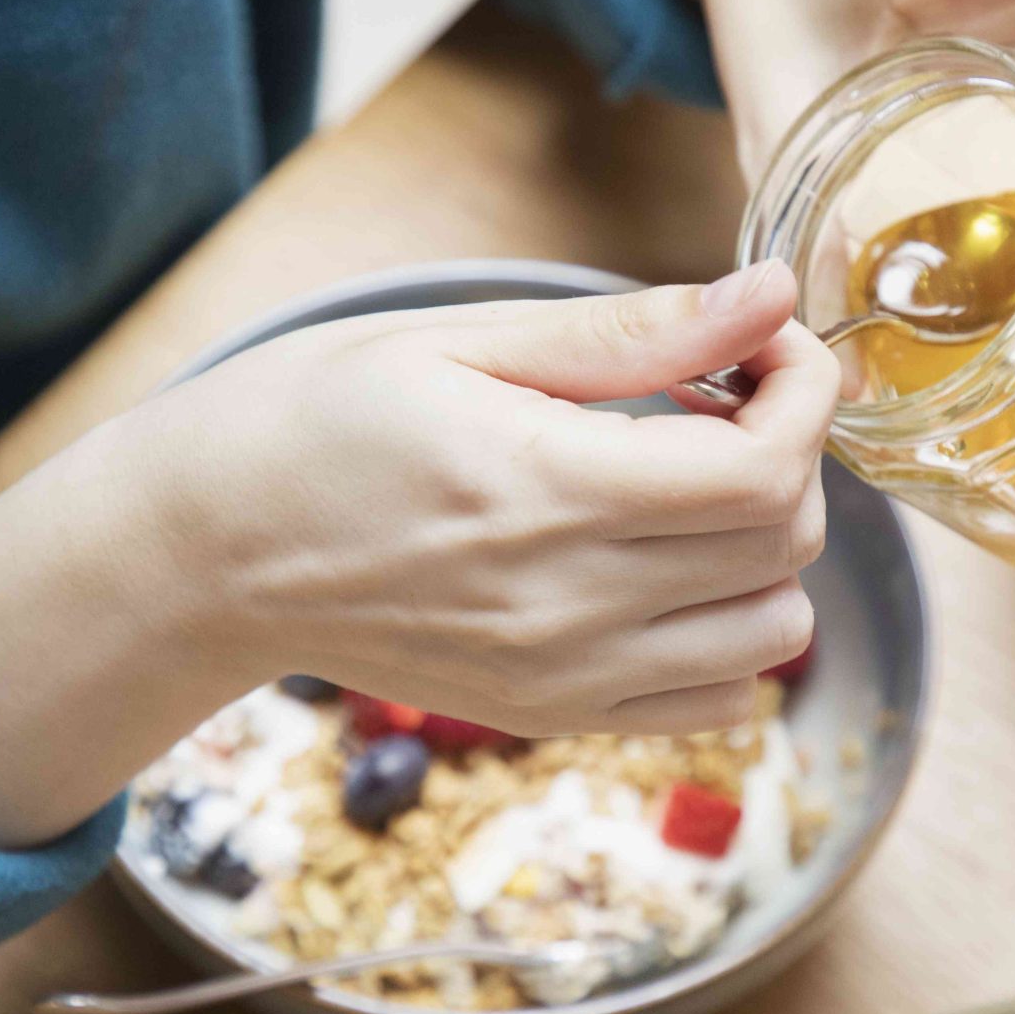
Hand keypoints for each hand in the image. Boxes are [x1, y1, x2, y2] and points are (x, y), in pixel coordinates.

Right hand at [0, 267, 831, 847]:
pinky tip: (667, 566)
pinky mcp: (555, 717)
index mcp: (542, 488)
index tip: (769, 341)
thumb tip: (768, 296)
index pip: (764, 470)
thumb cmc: (316, 420)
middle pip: (783, 545)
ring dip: (769, 548)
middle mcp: (565, 603)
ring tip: (692, 483)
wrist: (208, 553)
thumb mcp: (460, 340)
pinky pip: (718, 702)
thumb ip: (628, 332)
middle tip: (722, 396)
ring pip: (773, 632)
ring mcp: (564, 677)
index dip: (806, 392)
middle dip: (791, 452)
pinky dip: (731, 634)